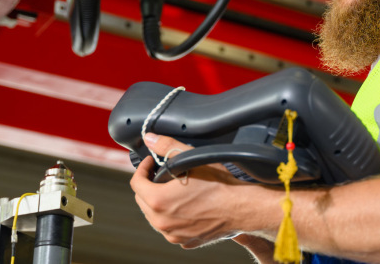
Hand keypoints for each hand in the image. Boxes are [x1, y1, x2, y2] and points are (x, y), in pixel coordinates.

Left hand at [130, 133, 257, 248]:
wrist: (242, 207)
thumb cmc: (220, 185)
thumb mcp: (192, 158)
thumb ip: (167, 147)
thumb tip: (150, 139)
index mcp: (158, 201)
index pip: (136, 183)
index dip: (143, 168)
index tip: (152, 162)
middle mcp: (162, 222)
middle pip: (143, 200)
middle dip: (149, 186)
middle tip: (162, 174)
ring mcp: (173, 234)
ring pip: (155, 216)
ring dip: (159, 203)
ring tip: (175, 190)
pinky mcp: (185, 241)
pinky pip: (170, 228)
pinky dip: (173, 217)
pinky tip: (186, 207)